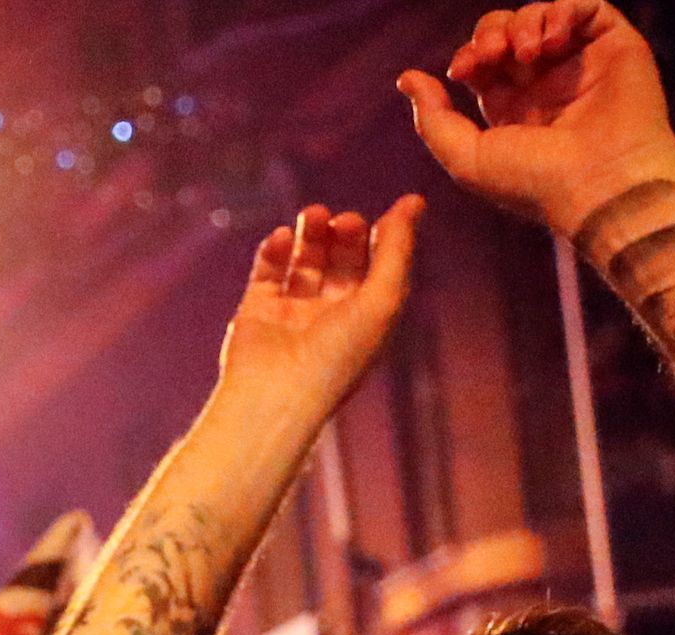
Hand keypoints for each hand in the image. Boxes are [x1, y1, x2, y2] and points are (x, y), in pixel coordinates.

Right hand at [217, 198, 426, 418]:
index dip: (384, 237)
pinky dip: (275, 248)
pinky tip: (283, 237)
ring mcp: (293, 313)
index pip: (379, 267)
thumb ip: (399, 249)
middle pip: (343, 259)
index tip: (388, 211)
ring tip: (313, 214)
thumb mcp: (384, 299)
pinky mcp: (259, 312)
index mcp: (367, 319)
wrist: (277, 393)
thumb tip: (415, 200)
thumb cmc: (338, 355)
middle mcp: (332, 316)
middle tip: (344, 219)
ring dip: (312, 233)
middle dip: (346, 233)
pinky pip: (268, 271)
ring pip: (305, 260)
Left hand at [400, 3, 674, 233]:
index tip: (463, 70)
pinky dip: (563, 10)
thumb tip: (406, 78)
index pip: (484, 60)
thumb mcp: (467, 157)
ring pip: (544, 14)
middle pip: (509, 31)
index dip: (470, 53)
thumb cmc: (535, 181)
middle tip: (493, 52)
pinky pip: (587, 7)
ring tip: (527, 53)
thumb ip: (433, 117)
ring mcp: (583, 64)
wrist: (601, 184)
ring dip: (524, 23)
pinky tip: (553, 40)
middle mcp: (549, 84)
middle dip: (491, 32)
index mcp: (514, 108)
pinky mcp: (616, 47)